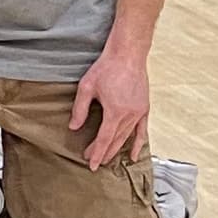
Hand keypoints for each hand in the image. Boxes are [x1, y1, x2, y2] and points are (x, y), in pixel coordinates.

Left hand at [69, 48, 150, 167]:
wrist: (127, 55)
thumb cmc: (106, 68)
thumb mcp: (86, 87)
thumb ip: (80, 109)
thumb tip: (73, 127)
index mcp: (115, 112)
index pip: (104, 139)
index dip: (97, 152)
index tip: (91, 163)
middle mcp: (130, 116)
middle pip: (115, 140)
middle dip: (104, 152)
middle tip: (93, 161)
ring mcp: (139, 113)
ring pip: (127, 137)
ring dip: (117, 149)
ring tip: (108, 159)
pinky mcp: (144, 108)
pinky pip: (142, 131)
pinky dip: (138, 143)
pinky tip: (134, 154)